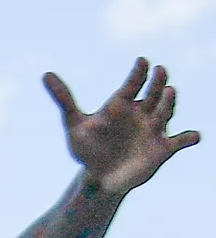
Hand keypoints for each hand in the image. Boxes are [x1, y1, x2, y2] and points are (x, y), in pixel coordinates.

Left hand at [46, 59, 198, 198]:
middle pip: (153, 93)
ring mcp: (153, 129)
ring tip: (169, 93)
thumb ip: (63, 99)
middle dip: (158, 82)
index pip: (132, 85)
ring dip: (169, 103)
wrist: (99, 176)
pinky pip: (181, 141)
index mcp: (121, 105)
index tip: (142, 61)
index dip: (137, 73)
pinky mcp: (163, 147)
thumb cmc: (87, 147)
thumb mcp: (73, 124)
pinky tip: (193, 136)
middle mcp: (140, 113)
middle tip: (160, 71)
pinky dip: (189, 138)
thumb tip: (45, 74)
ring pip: (165, 112)